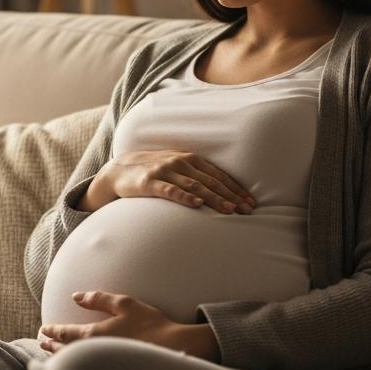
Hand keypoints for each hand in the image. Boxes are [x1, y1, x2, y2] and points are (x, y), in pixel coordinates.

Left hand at [38, 290, 180, 353]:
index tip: (44, 330)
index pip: (65, 333)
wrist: (175, 349)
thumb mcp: (125, 304)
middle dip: (51, 346)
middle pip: (64, 352)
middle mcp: (94, 353)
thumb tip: (76, 297)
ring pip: (74, 365)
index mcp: (94, 334)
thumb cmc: (151, 324)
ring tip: (51, 357)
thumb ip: (98, 299)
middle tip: (42, 343)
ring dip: (59, 360)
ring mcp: (102, 367)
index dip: (52, 331)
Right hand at [80, 150, 255, 213]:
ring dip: (215, 198)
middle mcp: (180, 162)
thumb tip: (223, 192)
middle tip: (247, 210)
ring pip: (195, 186)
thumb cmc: (154, 172)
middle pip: (211, 181)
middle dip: (231, 196)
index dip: (236, 189)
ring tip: (229, 210)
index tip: (250, 203)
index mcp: (190, 159)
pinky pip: (170, 190)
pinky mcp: (150, 182)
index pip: (219, 175)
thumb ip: (197, 176)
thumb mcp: (177, 168)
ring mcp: (165, 172)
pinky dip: (185, 197)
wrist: (120, 170)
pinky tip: (197, 205)